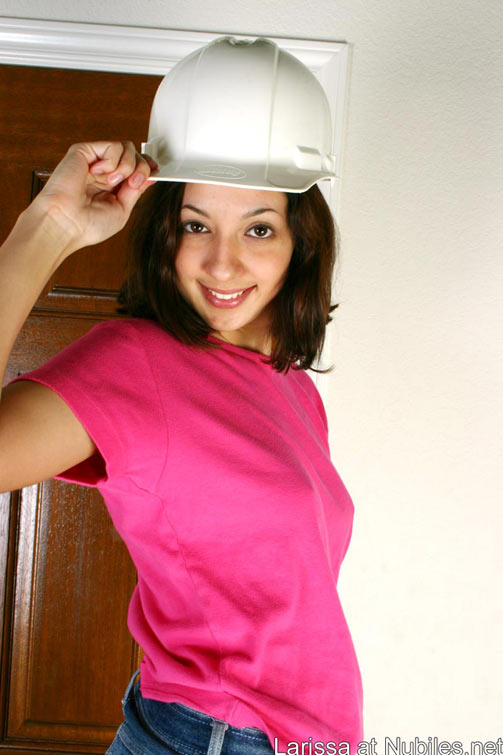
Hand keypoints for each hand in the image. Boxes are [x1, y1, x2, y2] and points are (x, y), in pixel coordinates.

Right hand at [27, 141, 157, 254]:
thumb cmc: (88, 224)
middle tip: (131, 184)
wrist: (67, 224)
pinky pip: (112, 146)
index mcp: (112, 186)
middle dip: (141, 168)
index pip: (136, 167)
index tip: (157, 172)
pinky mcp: (84, 151)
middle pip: (135, 155)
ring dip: (126, 167)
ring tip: (111, 182)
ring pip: (127, 148)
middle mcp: (104, 172)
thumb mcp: (122, 209)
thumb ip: (136, 190)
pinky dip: (112, 162)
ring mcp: (95, 161)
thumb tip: (150, 175)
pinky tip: (98, 174)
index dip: (148, 167)